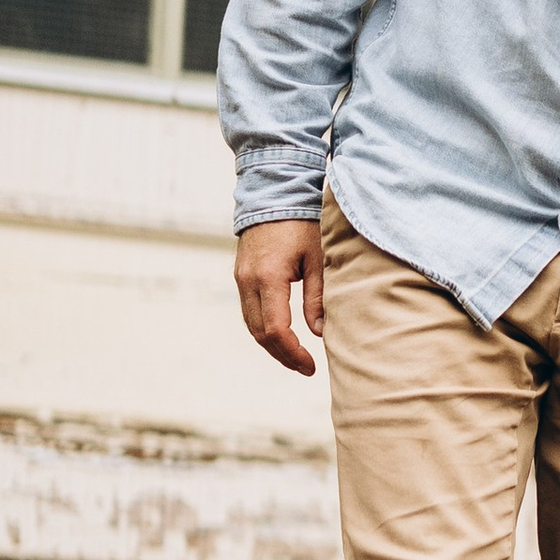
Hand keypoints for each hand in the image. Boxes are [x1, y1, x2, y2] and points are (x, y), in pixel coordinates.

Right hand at [236, 219, 324, 376]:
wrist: (274, 192)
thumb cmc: (303, 221)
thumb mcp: (318, 258)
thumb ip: (318, 297)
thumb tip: (319, 333)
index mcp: (268, 277)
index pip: (276, 330)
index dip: (292, 353)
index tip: (311, 366)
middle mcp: (248, 281)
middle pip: (260, 333)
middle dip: (282, 355)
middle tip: (306, 368)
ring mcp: (240, 278)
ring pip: (251, 324)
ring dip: (272, 345)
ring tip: (296, 357)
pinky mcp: (241, 275)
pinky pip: (249, 310)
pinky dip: (264, 328)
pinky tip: (283, 335)